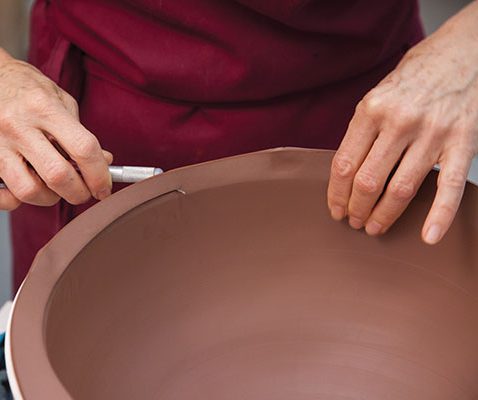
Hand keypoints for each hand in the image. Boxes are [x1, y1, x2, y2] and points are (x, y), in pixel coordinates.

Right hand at [0, 49, 112, 210]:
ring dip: (51, 197)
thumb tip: (105, 163)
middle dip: (79, 193)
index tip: (104, 187)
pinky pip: (3, 195)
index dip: (100, 175)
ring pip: (29, 190)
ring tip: (56, 187)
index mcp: (44, 108)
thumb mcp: (62, 101)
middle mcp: (18, 126)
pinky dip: (18, 200)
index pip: (83, 149)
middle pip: (58, 176)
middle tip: (85, 192)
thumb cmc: (28, 90)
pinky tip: (30, 188)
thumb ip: (82, 134)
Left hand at [327, 2, 477, 244]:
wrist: (464, 53)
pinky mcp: (463, 143)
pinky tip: (428, 237)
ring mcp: (433, 133)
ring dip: (383, 215)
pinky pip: (450, 187)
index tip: (335, 210)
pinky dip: (439, 216)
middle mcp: (399, 122)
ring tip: (373, 228)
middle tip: (353, 222)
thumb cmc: (413, 79)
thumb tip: (345, 174)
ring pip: (400, 189)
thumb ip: (362, 133)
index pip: (343, 164)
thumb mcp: (377, 97)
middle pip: (367, 181)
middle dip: (356, 209)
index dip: (336, 194)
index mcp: (371, 110)